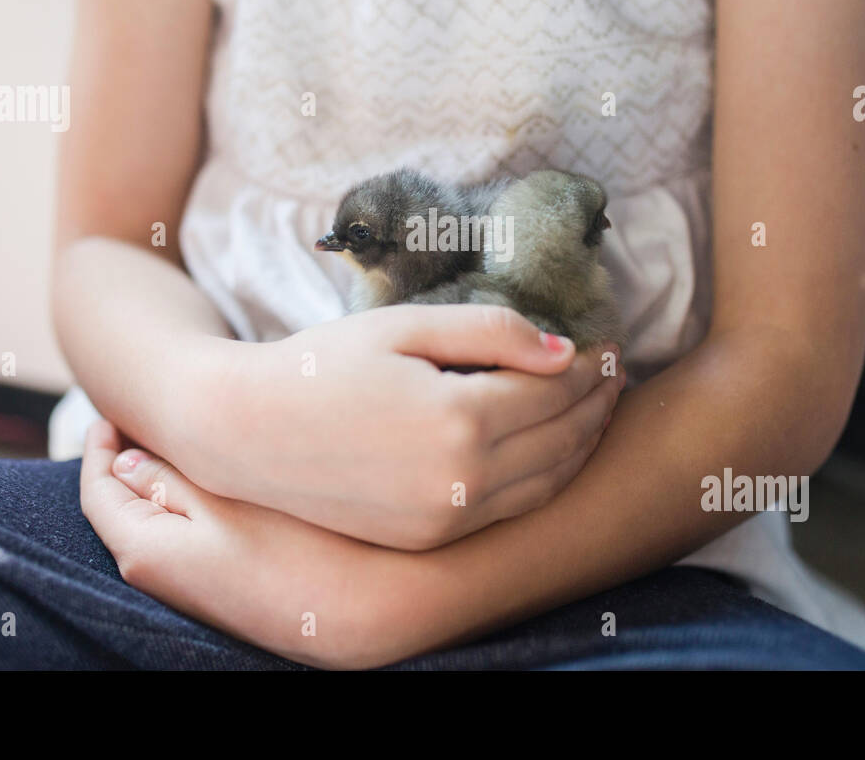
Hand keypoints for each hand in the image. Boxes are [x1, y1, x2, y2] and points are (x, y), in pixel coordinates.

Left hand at [80, 421, 438, 668]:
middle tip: (140, 419)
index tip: (108, 412)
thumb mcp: (225, 496)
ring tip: (179, 442)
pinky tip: (215, 482)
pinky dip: (184, 506)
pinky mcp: (222, 591)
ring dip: (158, 483)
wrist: (359, 611)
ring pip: (155, 523)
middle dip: (125, 462)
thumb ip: (168, 476)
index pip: (98, 493)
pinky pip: (183, 539)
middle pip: (121, 509)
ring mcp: (191, 589)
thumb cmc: (293, 547)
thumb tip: (124, 463)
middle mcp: (158, 577)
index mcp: (145, 551)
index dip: (98, 447)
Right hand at [181, 304, 623, 549]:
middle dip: (597, 404)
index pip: (553, 391)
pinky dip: (546, 480)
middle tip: (617, 373)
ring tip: (597, 409)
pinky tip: (552, 452)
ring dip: (582, 445)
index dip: (589, 367)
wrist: (247, 433)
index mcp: (458, 419)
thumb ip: (490, 332)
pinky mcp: (429, 537)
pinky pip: (511, 511)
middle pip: (560, 439)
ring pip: (545, 483)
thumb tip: (564, 351)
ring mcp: (446, 518)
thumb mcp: (404, 326)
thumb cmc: (322, 365)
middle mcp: (461, 480)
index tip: (608, 346)